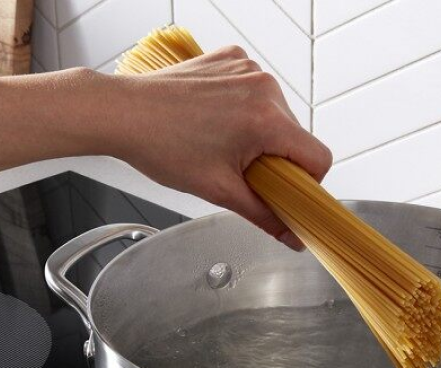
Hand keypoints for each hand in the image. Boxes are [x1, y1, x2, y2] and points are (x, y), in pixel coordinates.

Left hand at [0, 52, 331, 248]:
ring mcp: (248, 68)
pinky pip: (256, 91)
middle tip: (240, 172)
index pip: (317, 158)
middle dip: (275, 159)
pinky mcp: (232, 58)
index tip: (287, 194)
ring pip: (276, 114)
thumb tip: (291, 236)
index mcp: (266, 119)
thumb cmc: (160, 145)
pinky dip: (242, 109)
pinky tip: (214, 121)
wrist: (123, 112)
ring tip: (221, 144)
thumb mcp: (218, 190)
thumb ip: (264, 215)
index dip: (306, 184)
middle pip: (295, 136)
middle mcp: (263, 87)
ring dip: (259, 134)